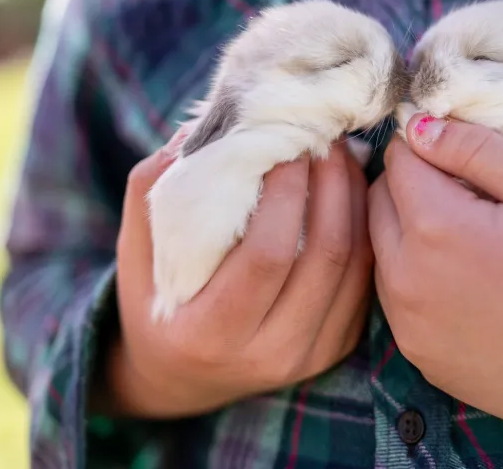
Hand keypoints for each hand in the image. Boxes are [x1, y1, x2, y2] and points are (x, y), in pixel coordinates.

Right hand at [93, 136, 372, 417]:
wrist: (182, 375)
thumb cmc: (155, 297)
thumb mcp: (137, 248)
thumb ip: (154, 187)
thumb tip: (201, 126)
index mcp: (208, 333)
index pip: (266, 254)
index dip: (286, 192)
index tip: (286, 144)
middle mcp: (265, 354)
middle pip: (324, 255)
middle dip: (331, 184)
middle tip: (323, 136)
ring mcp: (306, 355)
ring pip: (354, 264)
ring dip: (354, 199)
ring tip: (340, 154)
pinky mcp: (334, 348)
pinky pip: (364, 280)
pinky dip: (364, 228)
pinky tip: (349, 191)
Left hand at [369, 114, 502, 468]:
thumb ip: (480, 149)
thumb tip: (419, 126)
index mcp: (436, 232)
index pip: (400, 157)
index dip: (436, 143)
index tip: (476, 154)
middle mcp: (406, 286)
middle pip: (380, 201)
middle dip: (418, 183)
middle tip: (483, 193)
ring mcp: (411, 332)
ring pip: (384, 249)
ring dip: (415, 230)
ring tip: (484, 237)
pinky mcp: (425, 362)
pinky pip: (401, 299)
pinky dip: (424, 277)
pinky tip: (482, 284)